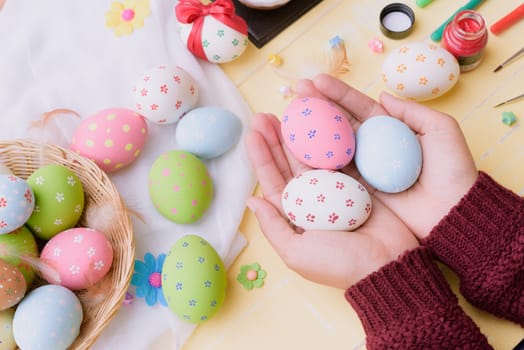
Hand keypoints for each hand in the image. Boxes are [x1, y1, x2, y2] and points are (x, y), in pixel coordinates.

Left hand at [246, 112, 417, 289]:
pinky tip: (320, 121)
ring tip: (288, 111)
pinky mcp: (358, 182)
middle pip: (289, 164)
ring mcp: (335, 190)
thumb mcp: (296, 252)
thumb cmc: (338, 264)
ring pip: (313, 157)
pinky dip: (330, 140)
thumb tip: (251, 201)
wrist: (386, 266)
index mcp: (295, 216)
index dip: (261, 157)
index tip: (252, 133)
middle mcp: (312, 201)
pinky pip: (340, 157)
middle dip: (276, 140)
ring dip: (301, 135)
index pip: (273, 181)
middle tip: (265, 115)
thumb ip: (273, 226)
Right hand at [296, 74, 477, 238]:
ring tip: (290, 115)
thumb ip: (412, 111)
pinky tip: (297, 148)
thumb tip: (382, 96)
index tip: (316, 81)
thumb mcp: (441, 129)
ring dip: (310, 132)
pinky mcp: (358, 190)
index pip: (358, 107)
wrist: (451, 210)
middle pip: (339, 123)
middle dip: (317, 106)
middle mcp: (372, 147)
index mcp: (390, 129)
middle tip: (296, 92)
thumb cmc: (452, 169)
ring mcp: (363, 169)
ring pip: (331, 146)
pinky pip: (334, 173)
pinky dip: (315, 162)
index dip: (337, 93)